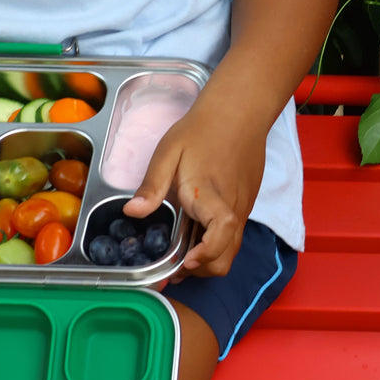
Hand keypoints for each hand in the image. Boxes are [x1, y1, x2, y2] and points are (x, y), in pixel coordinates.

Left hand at [122, 100, 265, 278]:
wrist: (240, 111)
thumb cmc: (202, 129)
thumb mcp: (168, 152)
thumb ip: (152, 185)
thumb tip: (132, 213)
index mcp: (211, 195)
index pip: (221, 233)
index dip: (205, 254)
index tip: (185, 261)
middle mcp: (233, 207)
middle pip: (227, 256)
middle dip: (201, 269)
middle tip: (174, 265)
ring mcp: (244, 207)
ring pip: (233, 249)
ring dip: (209, 259)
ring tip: (184, 253)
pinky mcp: (247, 203)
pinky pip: (235, 235)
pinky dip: (218, 245)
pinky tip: (198, 232)